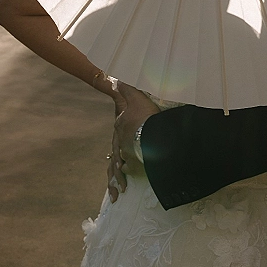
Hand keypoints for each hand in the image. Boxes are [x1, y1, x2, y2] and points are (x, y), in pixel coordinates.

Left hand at [107, 82, 160, 202]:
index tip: (122, 137)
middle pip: (115, 150)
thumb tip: (114, 78)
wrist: (152, 133)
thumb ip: (126, 88)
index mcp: (121, 124)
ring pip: (117, 164)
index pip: (119, 128)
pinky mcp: (133, 164)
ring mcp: (125, 153)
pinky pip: (127, 171)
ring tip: (117, 188)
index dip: (121, 132)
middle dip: (116, 158)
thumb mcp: (136, 97)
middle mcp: (120, 140)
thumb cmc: (145, 115)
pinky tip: (124, 185)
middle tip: (116, 167)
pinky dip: (124, 177)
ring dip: (117, 176)